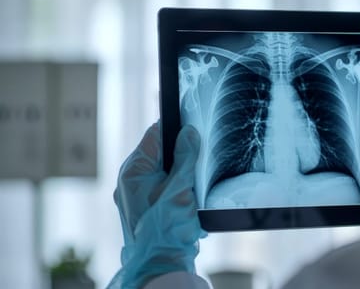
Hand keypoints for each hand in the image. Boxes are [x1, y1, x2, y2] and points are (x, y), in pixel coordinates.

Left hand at [108, 122, 203, 287]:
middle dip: (180, 158)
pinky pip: (161, 189)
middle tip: (195, 167)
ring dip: (179, 177)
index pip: (154, 135)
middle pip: (160, 154)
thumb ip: (186, 156)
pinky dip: (175, 192)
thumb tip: (189, 133)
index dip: (174, 128)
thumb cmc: (167, 228)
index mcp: (133, 170)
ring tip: (190, 192)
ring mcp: (134, 196)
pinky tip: (185, 205)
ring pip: (162, 172)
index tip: (192, 128)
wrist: (160, 265)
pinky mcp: (141, 208)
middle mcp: (129, 180)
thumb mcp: (181, 188)